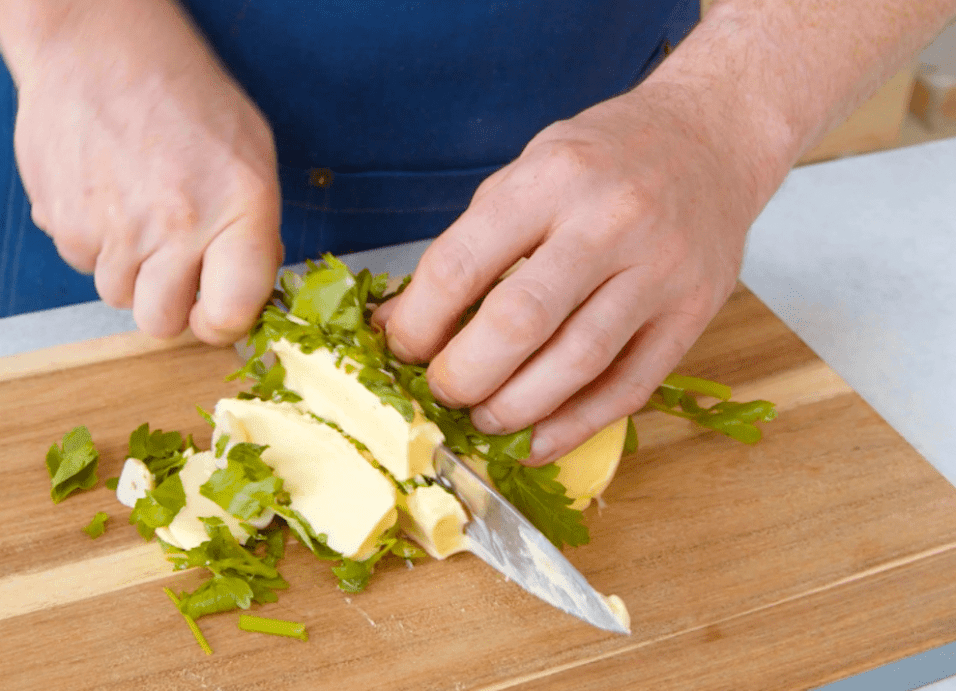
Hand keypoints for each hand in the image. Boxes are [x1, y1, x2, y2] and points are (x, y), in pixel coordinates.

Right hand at [4, 1, 281, 341]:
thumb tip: (246, 288)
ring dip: (128, 267)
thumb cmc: (180, 92)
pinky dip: (92, 239)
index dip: (222, 323)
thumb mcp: (248, 148)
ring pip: (117, 295)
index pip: (231, 313)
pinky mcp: (62, 223)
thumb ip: (253, 226)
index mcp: (237, 208)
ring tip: (136, 207)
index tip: (215, 312)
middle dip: (167, 303)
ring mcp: (114, 229)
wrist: (95, 44)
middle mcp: (177, 226)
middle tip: (171, 265)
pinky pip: (81, 262)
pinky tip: (105, 192)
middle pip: (161, 323)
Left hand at [382, 82, 769, 463]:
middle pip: (520, 322)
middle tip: (442, 393)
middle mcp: (610, 221)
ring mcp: (659, 270)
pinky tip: (537, 442)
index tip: (401, 349)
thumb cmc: (605, 158)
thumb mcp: (526, 172)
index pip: (463, 264)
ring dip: (516, 409)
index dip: (419, 322)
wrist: (712, 137)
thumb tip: (401, 321)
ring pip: (577, 362)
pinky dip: (575, 426)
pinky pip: (629, 387)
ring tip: (483, 421)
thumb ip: (469, 245)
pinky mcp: (693, 312)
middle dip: (464, 375)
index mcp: (552, 178)